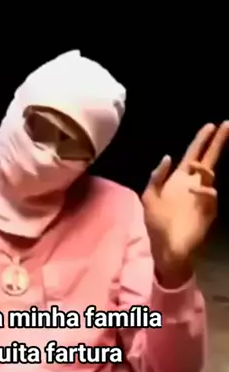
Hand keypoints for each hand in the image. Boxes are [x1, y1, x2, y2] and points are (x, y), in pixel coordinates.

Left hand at [142, 121, 228, 283]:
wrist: (166, 247)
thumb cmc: (156, 224)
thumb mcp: (149, 197)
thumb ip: (156, 177)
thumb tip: (168, 156)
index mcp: (179, 179)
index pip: (193, 154)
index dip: (201, 140)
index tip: (211, 125)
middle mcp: (194, 184)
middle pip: (209, 159)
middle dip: (218, 142)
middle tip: (227, 124)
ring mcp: (203, 197)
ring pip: (210, 175)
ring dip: (203, 169)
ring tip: (194, 167)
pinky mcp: (209, 210)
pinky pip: (210, 194)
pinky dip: (204, 191)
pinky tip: (194, 191)